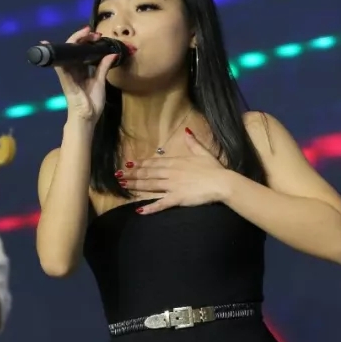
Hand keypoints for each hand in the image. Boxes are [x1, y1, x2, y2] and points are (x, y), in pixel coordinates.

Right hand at [50, 25, 120, 124]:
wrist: (86, 117)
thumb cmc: (92, 102)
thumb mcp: (100, 81)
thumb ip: (104, 67)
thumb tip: (112, 54)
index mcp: (82, 70)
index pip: (81, 51)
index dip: (87, 41)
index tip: (97, 36)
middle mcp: (73, 69)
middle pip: (74, 49)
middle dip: (82, 37)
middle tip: (93, 33)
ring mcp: (68, 73)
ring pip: (67, 52)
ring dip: (75, 40)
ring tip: (86, 33)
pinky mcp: (64, 78)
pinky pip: (60, 64)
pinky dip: (56, 54)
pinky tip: (51, 44)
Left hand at [118, 128, 234, 214]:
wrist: (222, 182)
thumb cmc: (214, 168)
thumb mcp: (203, 152)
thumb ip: (193, 142)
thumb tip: (187, 130)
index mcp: (176, 162)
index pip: (154, 162)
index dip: (140, 164)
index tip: (129, 164)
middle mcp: (170, 173)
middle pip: (148, 173)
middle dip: (132, 174)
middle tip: (119, 176)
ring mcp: (172, 186)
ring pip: (150, 186)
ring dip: (135, 186)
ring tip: (123, 186)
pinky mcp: (176, 199)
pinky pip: (161, 204)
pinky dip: (150, 208)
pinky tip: (139, 210)